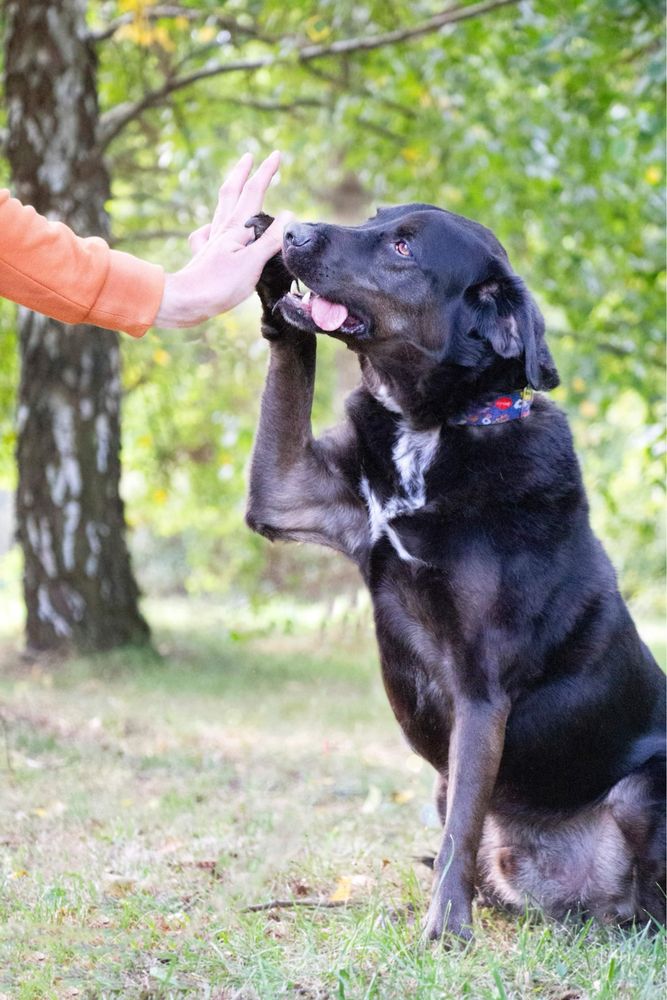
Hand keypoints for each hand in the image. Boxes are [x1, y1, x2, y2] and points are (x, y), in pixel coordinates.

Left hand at [154, 151, 292, 327]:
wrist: (186, 301)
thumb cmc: (220, 285)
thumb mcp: (253, 263)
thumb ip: (270, 240)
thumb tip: (289, 215)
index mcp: (236, 228)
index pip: (253, 193)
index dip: (265, 173)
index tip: (276, 155)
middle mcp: (221, 230)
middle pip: (232, 192)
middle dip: (242, 173)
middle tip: (249, 156)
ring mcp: (211, 242)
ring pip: (221, 209)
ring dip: (230, 191)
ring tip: (234, 182)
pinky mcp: (204, 256)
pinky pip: (206, 233)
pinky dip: (211, 225)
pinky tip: (211, 228)